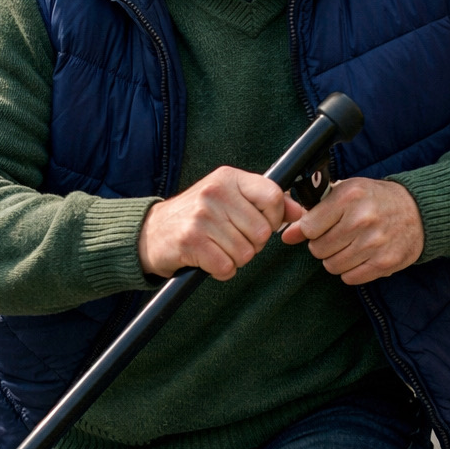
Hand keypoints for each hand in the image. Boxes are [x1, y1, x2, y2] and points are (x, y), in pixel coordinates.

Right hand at [137, 166, 303, 280]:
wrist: (150, 232)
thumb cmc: (196, 216)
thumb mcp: (229, 199)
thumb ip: (264, 202)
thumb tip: (299, 211)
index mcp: (228, 178)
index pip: (273, 196)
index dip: (274, 219)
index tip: (260, 225)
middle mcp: (214, 192)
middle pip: (261, 232)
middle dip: (252, 245)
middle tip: (231, 240)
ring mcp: (201, 216)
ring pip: (246, 253)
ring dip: (235, 259)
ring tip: (217, 248)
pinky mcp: (191, 241)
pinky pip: (226, 266)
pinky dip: (221, 270)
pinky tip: (208, 260)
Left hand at [280, 178, 423, 284]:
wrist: (418, 211)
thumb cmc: (374, 199)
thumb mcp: (343, 194)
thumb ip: (312, 214)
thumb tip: (286, 236)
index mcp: (348, 197)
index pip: (309, 227)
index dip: (310, 230)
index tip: (320, 227)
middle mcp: (361, 219)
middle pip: (318, 249)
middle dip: (322, 245)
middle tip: (336, 237)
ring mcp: (375, 243)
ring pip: (332, 266)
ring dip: (335, 259)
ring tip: (348, 246)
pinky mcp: (385, 263)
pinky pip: (350, 278)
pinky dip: (350, 271)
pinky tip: (360, 257)